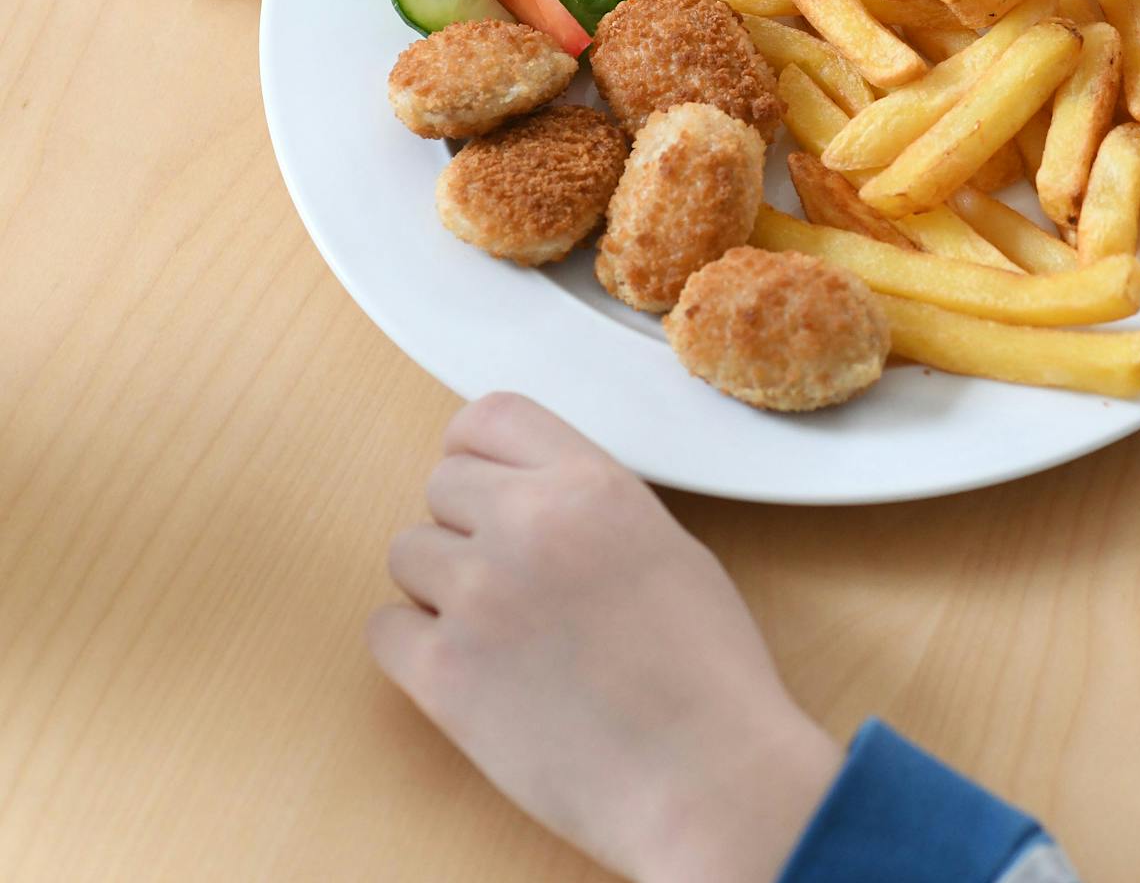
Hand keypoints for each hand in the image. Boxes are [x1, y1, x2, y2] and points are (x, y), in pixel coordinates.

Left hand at [369, 393, 841, 882]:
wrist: (705, 775)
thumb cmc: (705, 672)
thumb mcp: (666, 544)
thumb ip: (589, 506)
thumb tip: (529, 498)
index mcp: (591, 484)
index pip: (491, 416)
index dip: (478, 451)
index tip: (482, 481)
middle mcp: (528, 523)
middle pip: (440, 483)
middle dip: (464, 524)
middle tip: (505, 576)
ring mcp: (478, 596)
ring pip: (405, 551)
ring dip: (438, 584)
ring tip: (496, 629)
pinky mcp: (442, 675)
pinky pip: (383, 629)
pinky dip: (414, 647)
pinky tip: (469, 670)